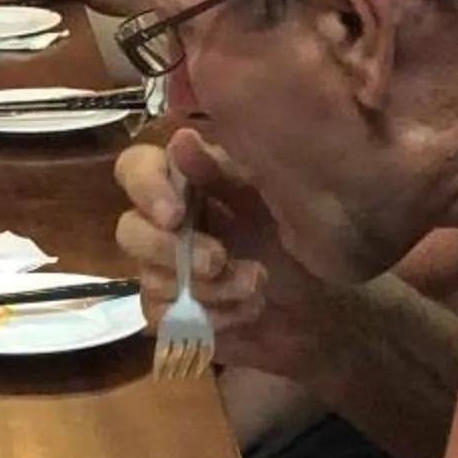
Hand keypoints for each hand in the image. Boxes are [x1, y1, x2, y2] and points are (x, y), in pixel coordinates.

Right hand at [111, 126, 336, 376]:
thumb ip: (221, 171)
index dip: (145, 189)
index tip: (175, 214)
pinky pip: (165, 317)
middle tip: (218, 261)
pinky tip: (247, 310)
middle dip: (171, 251)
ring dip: (207, 287)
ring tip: (257, 287)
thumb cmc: (299, 237)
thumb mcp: (268, 195)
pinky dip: (210, 316)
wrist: (328, 302)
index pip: (134, 169)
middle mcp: (165, 225)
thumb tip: (180, 139)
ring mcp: (164, 271)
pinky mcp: (173, 313)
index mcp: (185, 183)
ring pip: (150, 280)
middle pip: (128, 231)